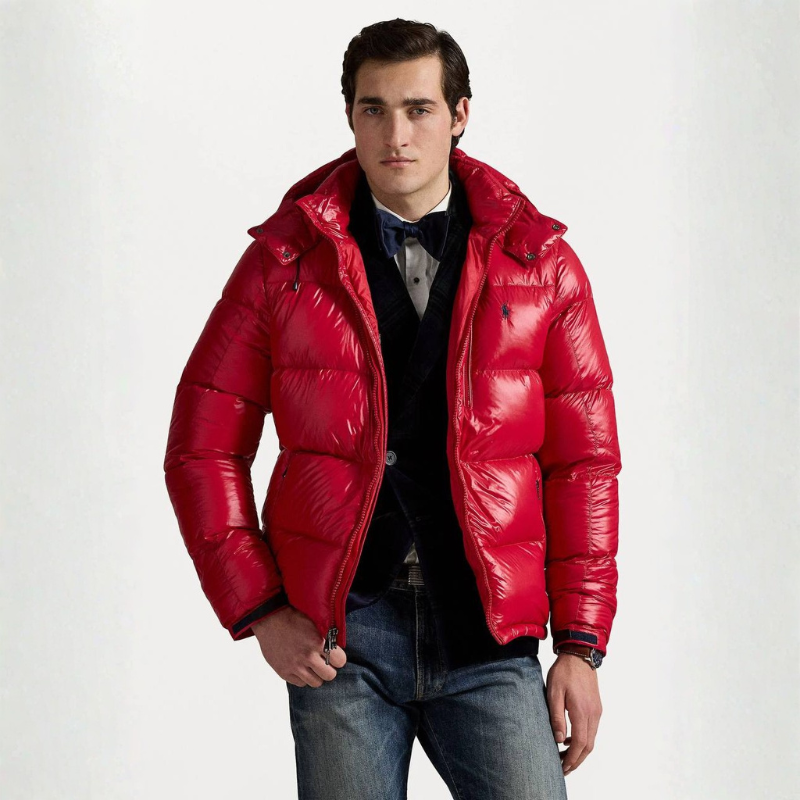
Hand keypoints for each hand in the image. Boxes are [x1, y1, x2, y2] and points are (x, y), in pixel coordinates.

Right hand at [250, 606, 347, 686]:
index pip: (340, 661)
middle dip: (329, 669)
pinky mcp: (284, 672)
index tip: (335, 656)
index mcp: (317, 642)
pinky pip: (301, 683)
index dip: (338, 658)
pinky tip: (301, 667)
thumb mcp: (314, 623)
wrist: (270, 620)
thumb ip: (326, 637)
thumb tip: (338, 648)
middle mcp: (307, 656)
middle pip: (330, 675)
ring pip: (316, 682)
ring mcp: (295, 666)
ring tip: (313, 667)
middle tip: (325, 663)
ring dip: (316, 675)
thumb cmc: (293, 619)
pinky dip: (302, 677)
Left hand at [546, 653, 602, 775]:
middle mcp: (593, 714)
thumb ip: (557, 717)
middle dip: (576, 760)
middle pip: (588, 746)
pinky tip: (570, 739)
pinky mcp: (596, 707)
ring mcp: (597, 711)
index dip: (572, 758)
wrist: (579, 655)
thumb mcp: (554, 692)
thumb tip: (559, 740)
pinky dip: (583, 739)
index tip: (563, 767)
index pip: (580, 743)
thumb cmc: (564, 672)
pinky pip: (592, 729)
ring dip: (580, 751)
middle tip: (563, 768)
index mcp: (582, 711)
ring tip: (564, 756)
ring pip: (591, 739)